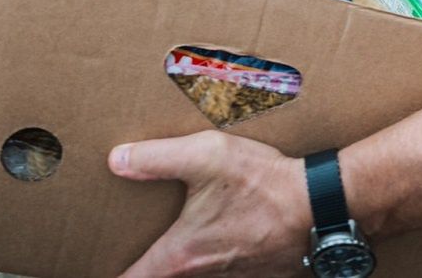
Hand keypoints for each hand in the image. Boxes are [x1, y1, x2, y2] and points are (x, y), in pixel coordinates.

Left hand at [109, 130, 311, 276]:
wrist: (321, 206)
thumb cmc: (264, 184)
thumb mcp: (205, 156)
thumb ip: (157, 158)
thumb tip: (117, 160)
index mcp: (182, 254)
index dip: (114, 276)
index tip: (101, 269)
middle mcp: (203, 275)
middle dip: (149, 268)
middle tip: (134, 254)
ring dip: (186, 266)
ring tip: (183, 241)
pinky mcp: (257, 273)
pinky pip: (226, 273)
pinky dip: (217, 262)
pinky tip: (225, 234)